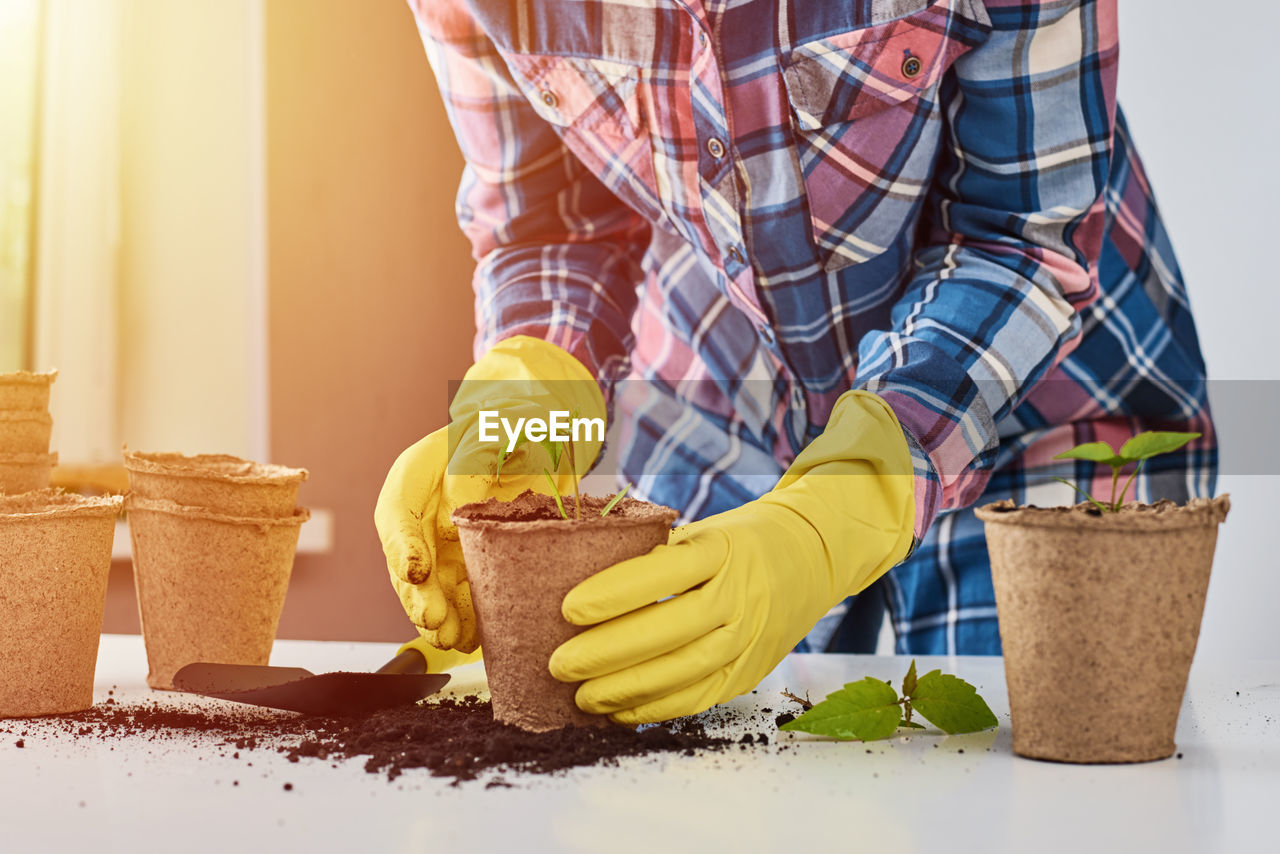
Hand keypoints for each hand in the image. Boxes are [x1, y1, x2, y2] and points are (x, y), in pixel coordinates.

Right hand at [375, 336, 603, 651]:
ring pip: (430, 587)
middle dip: (418, 595)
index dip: (403, 545)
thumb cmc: (514, 422)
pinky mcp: (469, 561)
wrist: (539, 436)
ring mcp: (443, 541)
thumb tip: (463, 496)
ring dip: (437, 616)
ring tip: (451, 638)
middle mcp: (422, 513)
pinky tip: (475, 638)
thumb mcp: (501, 423)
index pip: (397, 513)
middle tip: (434, 619)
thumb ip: (482, 452)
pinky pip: (459, 596)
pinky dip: (465, 619)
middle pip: (407, 560)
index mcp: (416, 475)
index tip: (417, 570)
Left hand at [548, 390, 915, 723]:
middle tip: (560, 663)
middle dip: (608, 652)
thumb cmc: (737, 543)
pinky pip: (700, 697)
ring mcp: (749, 636)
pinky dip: (657, 708)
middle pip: (670, 630)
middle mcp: (740, 594)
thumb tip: (580, 580)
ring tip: (581, 696)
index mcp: (721, 549)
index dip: (614, 593)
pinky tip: (619, 711)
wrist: (810, 557)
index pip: (663, 573)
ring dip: (627, 688)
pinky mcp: (751, 671)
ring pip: (684, 670)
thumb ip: (655, 556)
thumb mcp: (702, 532)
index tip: (568, 608)